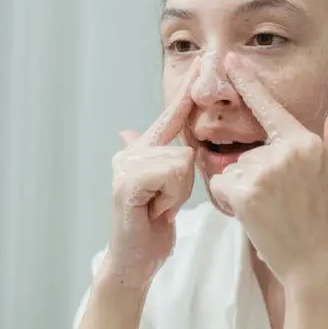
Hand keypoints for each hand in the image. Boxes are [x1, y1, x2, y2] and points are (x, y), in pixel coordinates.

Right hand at [104, 59, 199, 289]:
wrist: (134, 263)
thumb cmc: (151, 229)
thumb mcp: (167, 192)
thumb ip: (163, 160)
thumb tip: (131, 129)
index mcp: (142, 150)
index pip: (172, 117)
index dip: (186, 93)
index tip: (202, 65)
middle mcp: (130, 153)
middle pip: (185, 147)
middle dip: (184, 182)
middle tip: (164, 204)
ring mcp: (125, 166)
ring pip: (182, 161)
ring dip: (179, 193)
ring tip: (159, 209)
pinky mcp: (127, 183)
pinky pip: (172, 173)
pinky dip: (171, 197)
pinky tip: (154, 212)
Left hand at [208, 54, 327, 286]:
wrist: (319, 265)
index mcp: (305, 142)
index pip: (270, 106)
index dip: (248, 81)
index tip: (231, 59)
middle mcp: (283, 151)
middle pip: (247, 153)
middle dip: (254, 177)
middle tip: (280, 204)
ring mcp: (263, 171)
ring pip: (232, 171)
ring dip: (242, 191)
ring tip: (271, 212)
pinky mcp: (245, 192)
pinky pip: (221, 187)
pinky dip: (229, 203)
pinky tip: (255, 217)